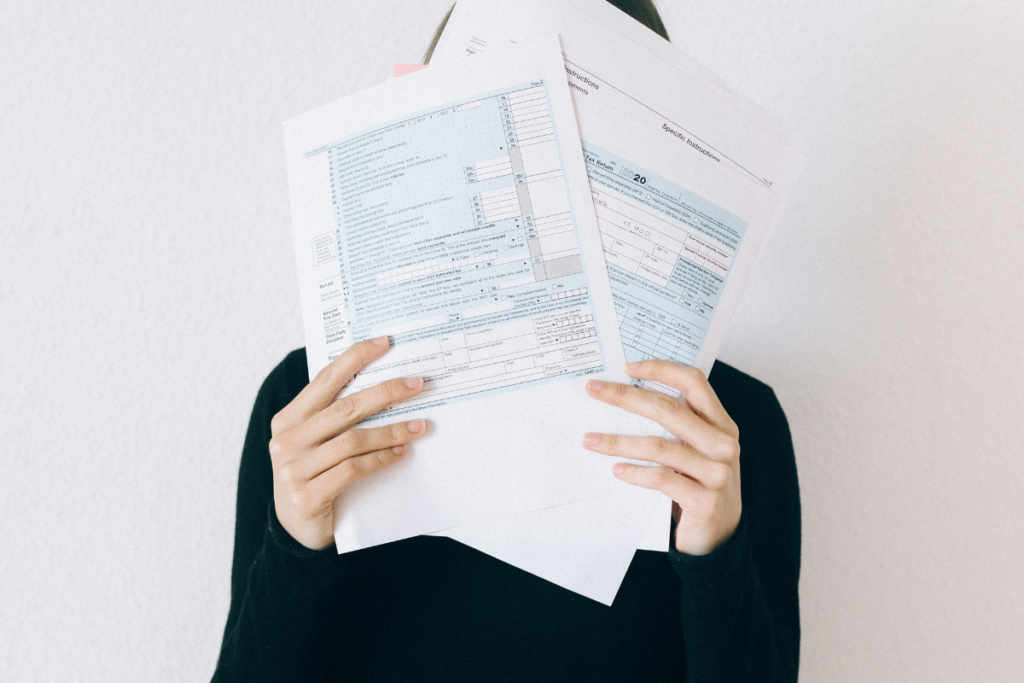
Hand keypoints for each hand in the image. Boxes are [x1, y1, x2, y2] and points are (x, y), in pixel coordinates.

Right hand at [268, 337, 426, 549]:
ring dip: (392, 431)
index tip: (385, 343)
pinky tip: (401, 454)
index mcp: (288, 419)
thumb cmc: (314, 476)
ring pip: (353, 440)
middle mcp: (288, 440)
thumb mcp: (316, 443)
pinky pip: (353, 469)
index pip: (325, 380)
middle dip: (386, 393)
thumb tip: (384, 386)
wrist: (295, 531)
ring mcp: (294, 469)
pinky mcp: (308, 495)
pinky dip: (381, 459)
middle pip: (345, 408)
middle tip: (417, 384)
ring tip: (419, 426)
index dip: (355, 358)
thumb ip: (335, 418)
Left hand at [582, 360, 741, 555]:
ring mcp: (717, 472)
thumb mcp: (697, 450)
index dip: (661, 369)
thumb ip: (678, 426)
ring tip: (590, 440)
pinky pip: (661, 479)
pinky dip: (634, 473)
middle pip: (669, 409)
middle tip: (594, 390)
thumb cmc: (700, 484)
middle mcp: (723, 444)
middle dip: (625, 397)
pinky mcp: (704, 500)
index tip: (627, 366)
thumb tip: (627, 395)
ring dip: (618, 442)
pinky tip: (616, 471)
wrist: (719, 537)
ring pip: (658, 446)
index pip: (694, 382)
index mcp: (721, 423)